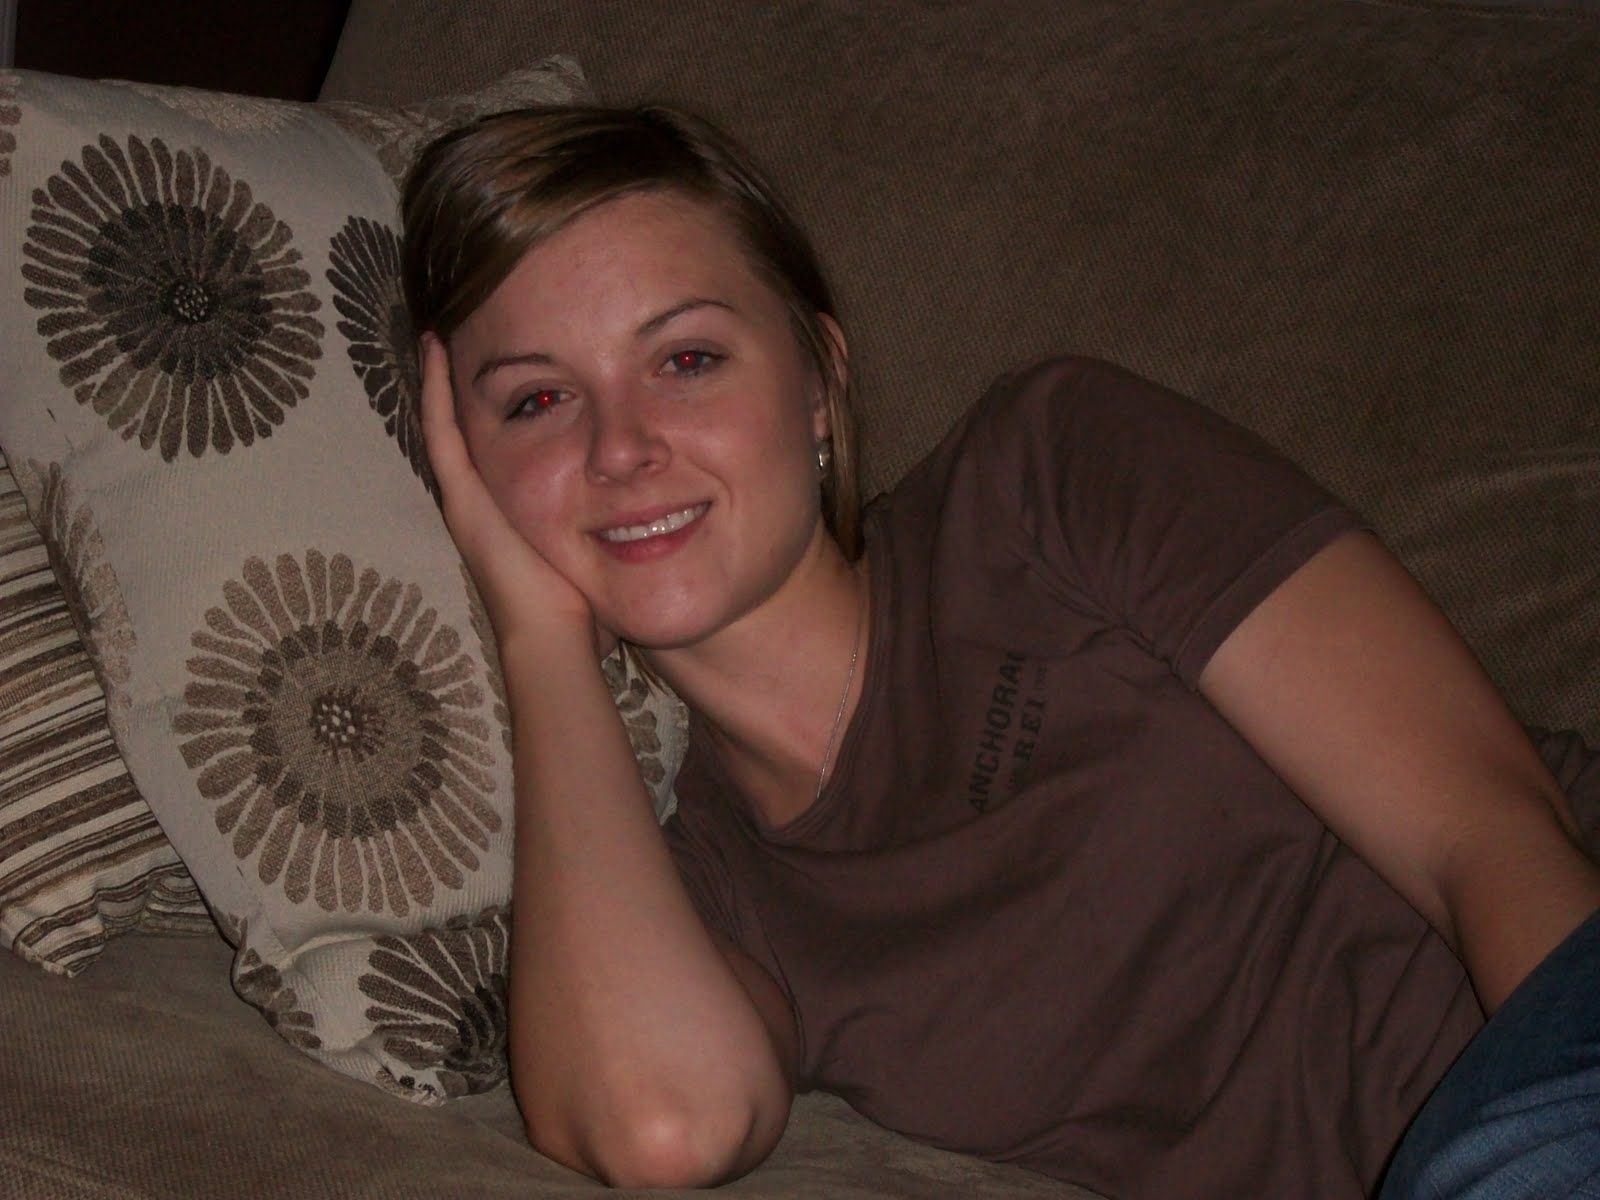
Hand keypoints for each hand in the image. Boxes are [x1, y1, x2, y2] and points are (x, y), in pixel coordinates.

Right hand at [418, 333, 600, 653]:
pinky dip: (438, 391)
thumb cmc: (584, 616)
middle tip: (459, 334)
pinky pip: (444, 433)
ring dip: (443, 379)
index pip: (502, 453)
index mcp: (512, 517)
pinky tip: (436, 348)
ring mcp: (468, 501)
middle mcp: (482, 506)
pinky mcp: (465, 501)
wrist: (555, 642)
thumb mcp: (599, 558)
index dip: (501, 412)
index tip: (506, 371)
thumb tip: (662, 522)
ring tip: (439, 330)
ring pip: (447, 425)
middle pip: (469, 432)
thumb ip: (618, 536)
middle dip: (467, 387)